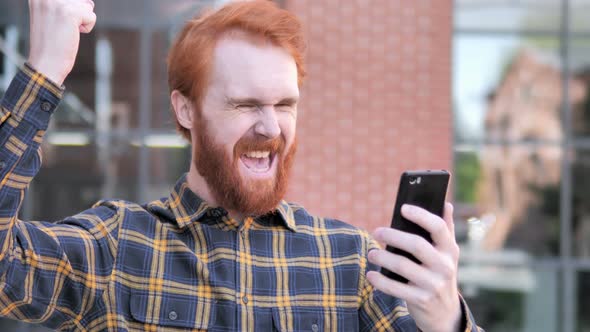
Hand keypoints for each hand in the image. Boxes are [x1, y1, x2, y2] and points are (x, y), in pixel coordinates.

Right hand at [27, 0, 95, 84]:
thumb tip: (90, 2)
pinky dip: (87, 28)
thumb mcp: (54, 16)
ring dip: (82, 21)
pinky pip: (92, 16)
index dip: (72, 10)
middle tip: (62, 28)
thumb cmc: (51, 44)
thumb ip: (68, 4)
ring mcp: (57, 3)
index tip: (58, 23)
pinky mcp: (70, 13)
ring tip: (65, 31)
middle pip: (80, 0)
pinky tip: (71, 35)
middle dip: (78, 15)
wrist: (45, 64)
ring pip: (87, 6)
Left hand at [367, 203, 461, 331]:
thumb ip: (446, 229)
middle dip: (394, 236)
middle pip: (417, 245)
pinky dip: (380, 281)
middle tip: (377, 231)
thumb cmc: (440, 274)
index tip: (403, 208)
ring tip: (371, 253)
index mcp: (450, 250)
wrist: (446, 313)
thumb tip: (446, 203)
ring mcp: (434, 284)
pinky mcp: (421, 300)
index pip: (438, 227)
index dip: (421, 215)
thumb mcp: (447, 254)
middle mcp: (444, 266)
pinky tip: (370, 274)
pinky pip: (395, 288)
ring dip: (383, 257)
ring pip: (403, 266)